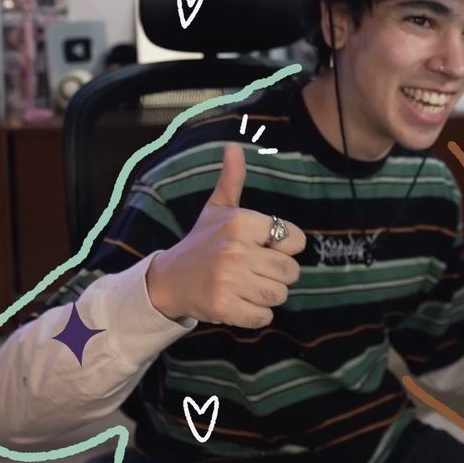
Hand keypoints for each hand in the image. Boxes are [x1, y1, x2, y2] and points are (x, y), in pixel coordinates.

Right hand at [146, 143, 304, 327]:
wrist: (169, 280)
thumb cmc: (201, 242)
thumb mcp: (217, 209)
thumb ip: (232, 179)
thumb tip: (234, 146)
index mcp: (240, 223)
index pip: (294, 239)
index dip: (283, 246)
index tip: (264, 247)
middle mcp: (236, 250)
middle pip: (291, 271)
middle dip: (277, 274)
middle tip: (254, 270)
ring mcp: (229, 280)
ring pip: (280, 294)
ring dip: (267, 295)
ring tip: (245, 285)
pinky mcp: (225, 307)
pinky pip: (264, 316)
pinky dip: (256, 314)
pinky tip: (239, 302)